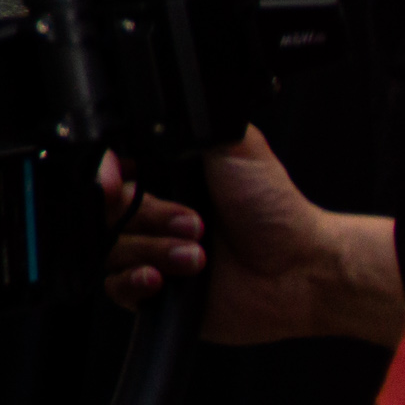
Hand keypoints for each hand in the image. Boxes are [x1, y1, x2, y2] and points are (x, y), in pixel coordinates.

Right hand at [99, 130, 404, 346]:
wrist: (300, 270)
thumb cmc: (275, 210)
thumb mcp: (233, 146)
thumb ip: (184, 123)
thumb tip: (147, 111)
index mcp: (160, 176)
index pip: (107, 170)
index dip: (105, 175)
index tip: (116, 181)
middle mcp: (151, 213)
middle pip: (103, 210)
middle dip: (145, 215)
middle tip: (192, 222)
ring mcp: (151, 252)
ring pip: (110, 249)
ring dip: (153, 250)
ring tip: (198, 255)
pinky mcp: (155, 293)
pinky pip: (116, 287)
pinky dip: (133, 281)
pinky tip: (162, 278)